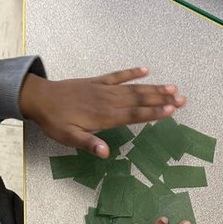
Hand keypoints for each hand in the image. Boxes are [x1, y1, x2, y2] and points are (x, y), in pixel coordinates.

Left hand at [19, 68, 186, 156]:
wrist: (40, 98)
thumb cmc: (55, 121)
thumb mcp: (68, 137)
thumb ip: (89, 143)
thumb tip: (107, 153)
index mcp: (104, 115)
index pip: (134, 114)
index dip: (154, 112)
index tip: (172, 110)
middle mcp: (108, 100)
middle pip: (139, 99)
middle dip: (161, 99)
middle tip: (182, 98)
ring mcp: (103, 89)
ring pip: (133, 88)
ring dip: (153, 87)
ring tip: (173, 87)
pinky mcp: (97, 82)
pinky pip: (117, 75)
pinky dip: (132, 72)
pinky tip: (145, 70)